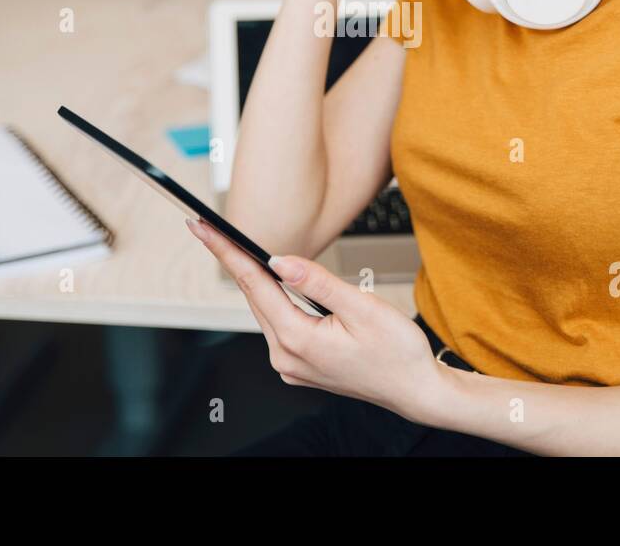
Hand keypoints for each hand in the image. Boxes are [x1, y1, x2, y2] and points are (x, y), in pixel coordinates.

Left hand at [185, 216, 447, 421]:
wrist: (414, 390)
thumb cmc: (398, 352)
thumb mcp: (362, 308)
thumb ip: (318, 282)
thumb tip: (280, 261)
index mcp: (298, 340)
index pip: (254, 284)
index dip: (227, 252)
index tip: (204, 229)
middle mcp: (286, 356)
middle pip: (253, 296)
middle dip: (233, 260)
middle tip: (210, 229)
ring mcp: (291, 364)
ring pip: (265, 311)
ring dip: (253, 280)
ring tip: (236, 249)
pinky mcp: (300, 365)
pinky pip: (279, 325)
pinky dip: (273, 300)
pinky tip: (272, 283)